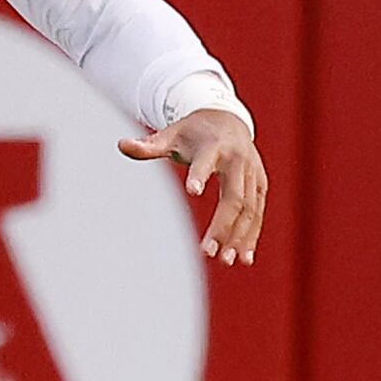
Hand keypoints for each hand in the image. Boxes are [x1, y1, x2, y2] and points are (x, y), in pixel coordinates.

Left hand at [119, 108, 267, 264]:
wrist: (228, 119)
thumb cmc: (193, 131)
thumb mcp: (171, 134)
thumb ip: (149, 145)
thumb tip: (121, 144)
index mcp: (213, 146)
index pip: (206, 162)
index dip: (199, 175)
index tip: (191, 191)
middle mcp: (238, 160)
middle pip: (233, 197)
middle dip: (222, 225)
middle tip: (207, 252)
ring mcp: (252, 173)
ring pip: (250, 209)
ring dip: (240, 236)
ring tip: (226, 261)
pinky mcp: (260, 184)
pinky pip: (258, 212)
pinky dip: (252, 234)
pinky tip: (244, 257)